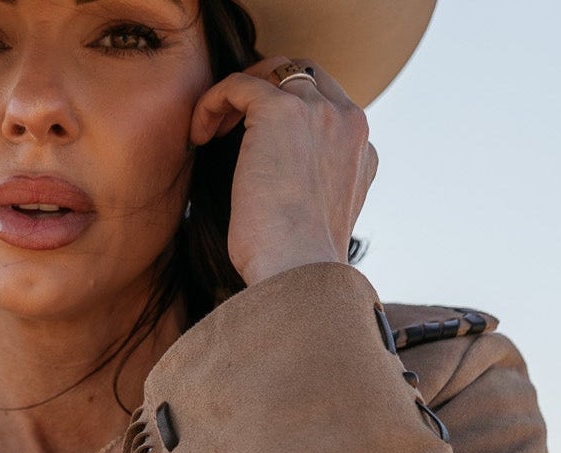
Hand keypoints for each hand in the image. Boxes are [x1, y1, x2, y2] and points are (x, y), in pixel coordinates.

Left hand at [189, 58, 378, 286]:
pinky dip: (213, 101)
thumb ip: (315, 194)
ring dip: (239, 95)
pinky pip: (238, 84)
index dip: (291, 117)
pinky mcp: (279, 111)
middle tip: (232, 123)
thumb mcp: (319, 225)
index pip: (329, 109)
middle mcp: (348, 123)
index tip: (258, 145)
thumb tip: (281, 197)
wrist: (298, 272)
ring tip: (211, 130)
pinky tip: (198, 135)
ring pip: (273, 72)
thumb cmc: (297, 268)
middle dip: (267, 90)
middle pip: (304, 77)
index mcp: (362, 152)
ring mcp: (317, 112)